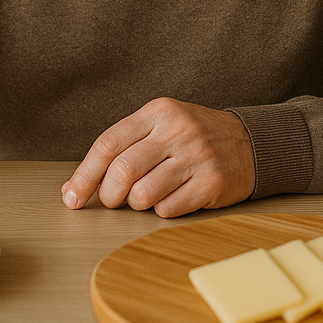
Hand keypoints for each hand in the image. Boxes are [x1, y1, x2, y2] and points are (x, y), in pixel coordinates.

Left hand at [61, 97, 255, 217]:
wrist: (250, 142)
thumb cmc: (194, 137)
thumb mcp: (161, 125)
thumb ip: (122, 148)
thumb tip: (73, 187)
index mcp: (158, 112)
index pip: (108, 144)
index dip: (84, 175)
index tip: (72, 197)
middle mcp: (177, 130)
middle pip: (122, 172)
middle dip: (109, 195)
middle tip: (113, 200)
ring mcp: (197, 156)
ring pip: (143, 194)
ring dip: (137, 204)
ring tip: (146, 197)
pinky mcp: (212, 182)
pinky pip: (169, 209)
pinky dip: (162, 210)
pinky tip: (172, 198)